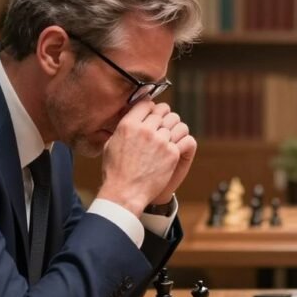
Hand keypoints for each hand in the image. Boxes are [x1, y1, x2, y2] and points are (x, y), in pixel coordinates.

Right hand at [97, 100, 179, 215]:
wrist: (125, 193)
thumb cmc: (116, 171)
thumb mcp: (111, 144)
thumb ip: (123, 128)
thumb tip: (130, 118)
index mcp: (128, 125)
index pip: (146, 104)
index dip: (151, 108)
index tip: (153, 113)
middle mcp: (145, 130)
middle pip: (164, 111)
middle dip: (165, 117)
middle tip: (164, 125)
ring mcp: (160, 141)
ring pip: (177, 123)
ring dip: (176, 128)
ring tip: (173, 136)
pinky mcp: (172, 154)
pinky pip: (186, 139)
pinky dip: (183, 143)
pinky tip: (178, 148)